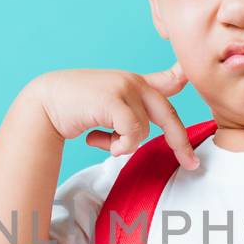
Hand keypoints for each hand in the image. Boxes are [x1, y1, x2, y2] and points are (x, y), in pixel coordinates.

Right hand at [26, 65, 199, 169]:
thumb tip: (136, 140)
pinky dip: (115, 145)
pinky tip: (93, 139)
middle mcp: (133, 81)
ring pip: (142, 132)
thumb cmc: (73, 109)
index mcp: (134, 83)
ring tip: (100, 138)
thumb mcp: (106, 107)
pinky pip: (131, 134)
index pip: (168, 79)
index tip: (201, 80)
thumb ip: (127, 115)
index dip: (186, 78)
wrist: (43, 103)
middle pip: (168, 116)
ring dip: (121, 144)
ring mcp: (125, 87)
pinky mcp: (114, 98)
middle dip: (180, 143)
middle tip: (192, 165)